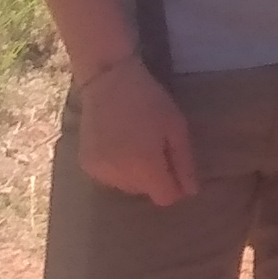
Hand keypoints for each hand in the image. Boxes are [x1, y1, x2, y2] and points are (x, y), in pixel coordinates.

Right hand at [74, 56, 195, 203]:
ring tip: (134, 143)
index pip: (165, 198)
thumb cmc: (148, 100)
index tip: (175, 166)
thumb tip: (190, 192)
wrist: (107, 81)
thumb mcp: (175, 127)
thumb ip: (184, 163)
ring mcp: (99, 172)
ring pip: (126, 187)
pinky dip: (116, 167)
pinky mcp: (86, 165)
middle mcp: (120, 176)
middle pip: (146, 192)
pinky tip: (116, 144)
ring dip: (134, 173)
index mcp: (145, 167)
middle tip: (154, 146)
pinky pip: (109, 177)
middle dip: (154, 177)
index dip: (174, 186)